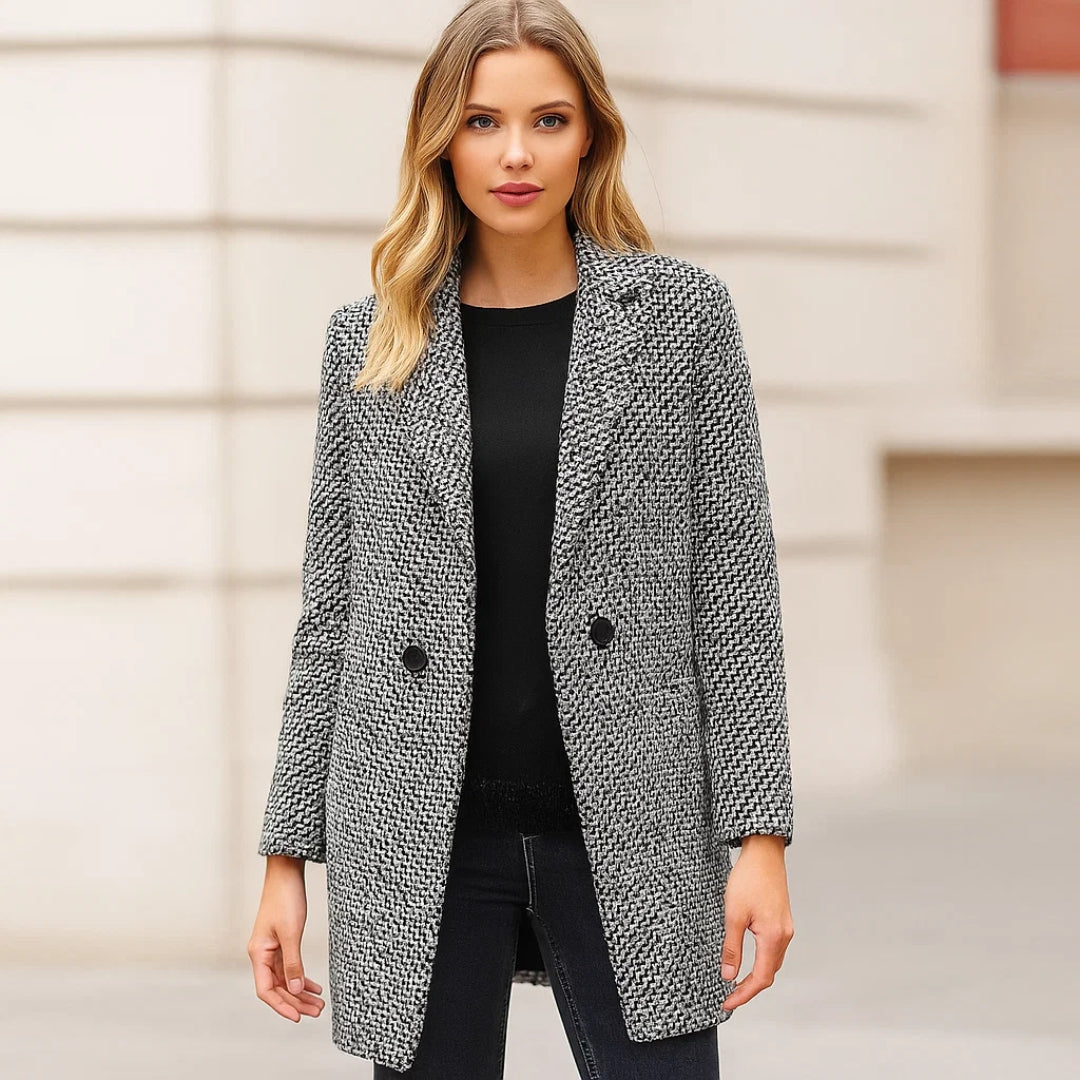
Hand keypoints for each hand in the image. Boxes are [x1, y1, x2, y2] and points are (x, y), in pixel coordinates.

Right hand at [248, 856, 326, 1022]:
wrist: (286, 873)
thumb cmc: (286, 899)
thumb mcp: (292, 932)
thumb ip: (293, 962)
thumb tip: (296, 990)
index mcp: (258, 953)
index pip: (266, 990)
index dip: (281, 1006)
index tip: (298, 1018)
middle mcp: (262, 954)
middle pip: (277, 987)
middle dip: (296, 1002)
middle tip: (317, 1012)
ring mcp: (271, 948)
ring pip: (285, 978)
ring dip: (300, 992)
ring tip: (319, 1004)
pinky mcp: (281, 941)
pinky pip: (289, 967)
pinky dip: (301, 977)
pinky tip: (314, 986)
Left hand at [720, 836, 793, 1010]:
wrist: (764, 852)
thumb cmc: (748, 879)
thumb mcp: (733, 914)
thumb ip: (732, 947)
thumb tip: (729, 975)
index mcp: (773, 937)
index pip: (761, 978)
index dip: (744, 994)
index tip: (727, 1003)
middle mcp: (784, 935)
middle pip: (769, 973)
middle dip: (750, 988)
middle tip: (729, 996)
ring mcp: (785, 927)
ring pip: (772, 961)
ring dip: (756, 974)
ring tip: (736, 981)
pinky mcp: (782, 919)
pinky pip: (773, 948)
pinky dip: (761, 959)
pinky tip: (749, 958)